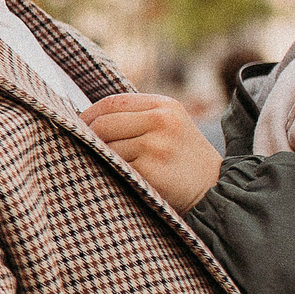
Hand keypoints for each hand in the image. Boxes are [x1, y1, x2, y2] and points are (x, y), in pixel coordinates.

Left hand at [80, 93, 223, 211]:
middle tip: (88, 152)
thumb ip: (135, 118)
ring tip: (111, 168)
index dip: (90, 115)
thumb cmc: (182, 160)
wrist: (216, 191)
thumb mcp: (168, 127)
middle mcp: (162, 121)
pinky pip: (115, 169)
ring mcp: (157, 145)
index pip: (112, 102)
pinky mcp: (151, 170)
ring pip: (106, 148)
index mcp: (165, 106)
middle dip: (91, 139)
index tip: (78, 128)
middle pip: (103, 124)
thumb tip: (81, 119)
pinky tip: (120, 180)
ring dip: (102, 160)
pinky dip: (111, 174)